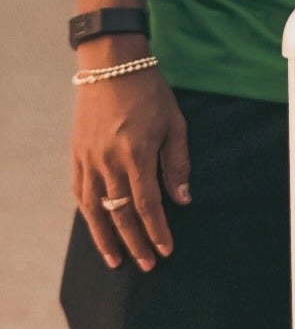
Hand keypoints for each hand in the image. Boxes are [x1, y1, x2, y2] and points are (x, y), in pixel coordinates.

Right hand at [73, 70, 190, 271]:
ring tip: (115, 259)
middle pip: (121, 214)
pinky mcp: (77, 154)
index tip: (165, 250)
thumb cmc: (149, 91)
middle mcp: (110, 162)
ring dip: (105, 238)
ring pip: (95, 210)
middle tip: (145, 264)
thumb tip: (182, 199)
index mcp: (137, 155)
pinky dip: (88, 213)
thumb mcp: (174, 123)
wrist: (112, 64)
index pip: (148, 206)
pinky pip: (80, 191)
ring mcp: (90, 159)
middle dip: (135, 243)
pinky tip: (95, 226)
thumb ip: (177, 163)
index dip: (157, 232)